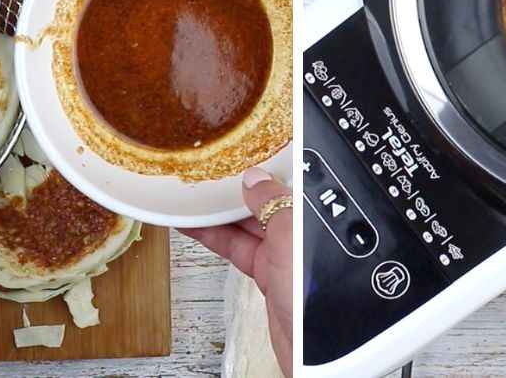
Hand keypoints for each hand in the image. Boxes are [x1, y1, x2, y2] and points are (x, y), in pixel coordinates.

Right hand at [180, 167, 292, 376]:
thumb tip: (255, 179)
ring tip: (192, 193)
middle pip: (266, 200)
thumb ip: (274, 205)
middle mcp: (301, 234)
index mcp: (313, 218)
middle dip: (238, 186)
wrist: (309, 351)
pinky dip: (216, 236)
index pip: (288, 182)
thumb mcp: (291, 239)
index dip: (266, 166)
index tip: (241, 154)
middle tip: (211, 170)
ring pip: (247, 224)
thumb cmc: (312, 298)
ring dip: (219, 211)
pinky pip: (238, 248)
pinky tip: (194, 225)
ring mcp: (283, 255)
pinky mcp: (267, 275)